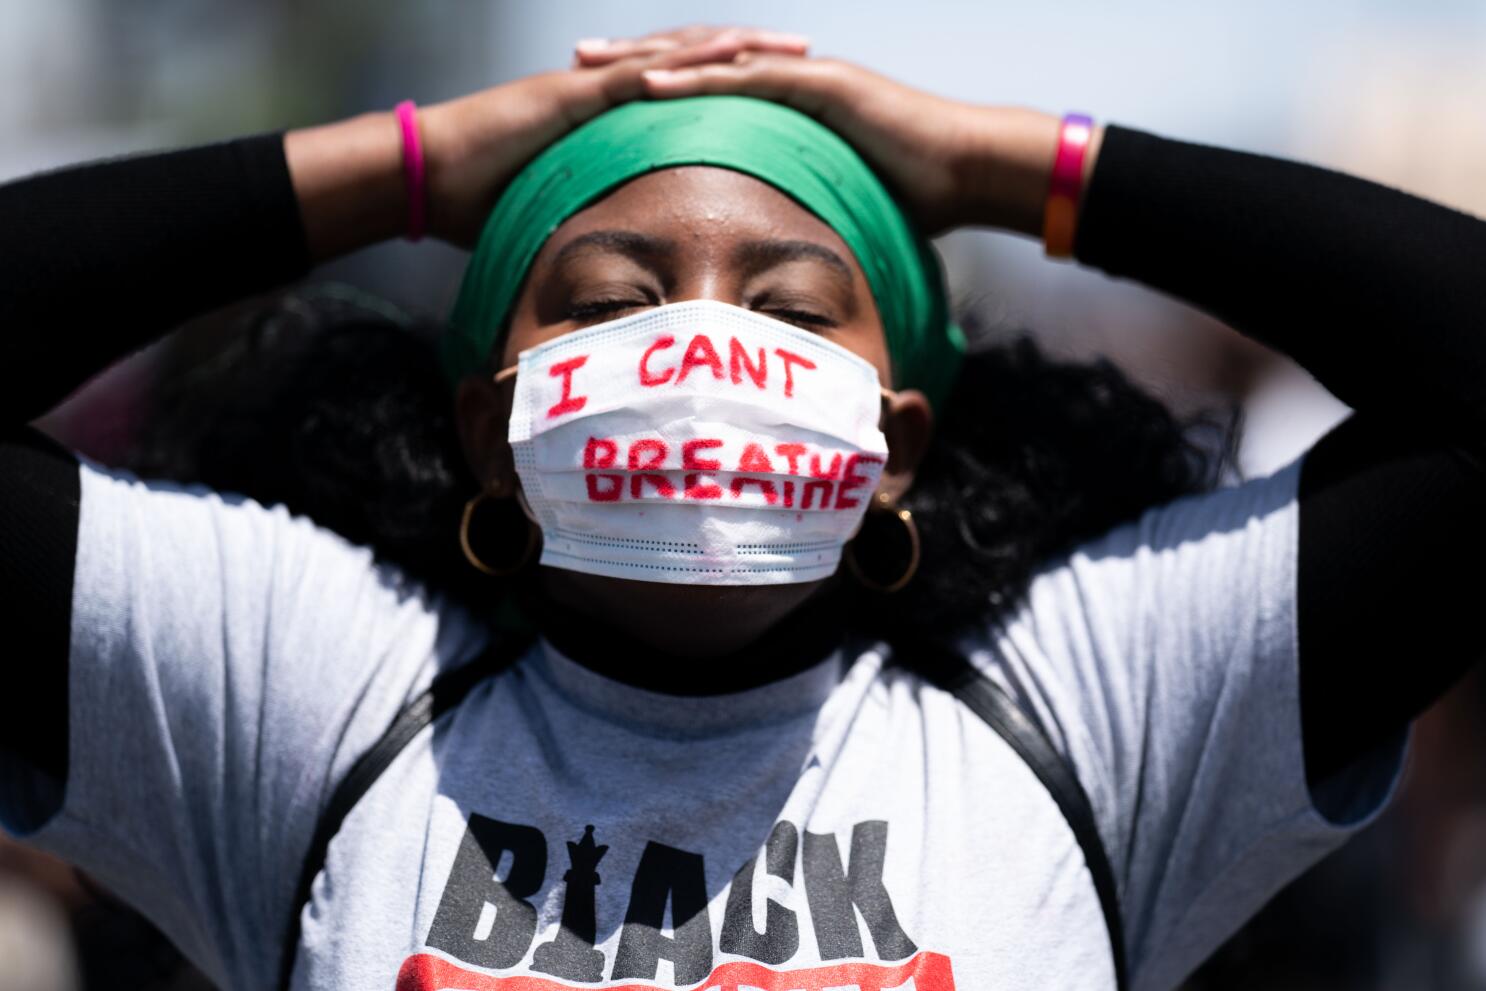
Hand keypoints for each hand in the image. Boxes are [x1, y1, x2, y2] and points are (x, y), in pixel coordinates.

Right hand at [286, 26, 810, 256]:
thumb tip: (616, 266)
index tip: (779, 87)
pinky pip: (643, 73)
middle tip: (806, 51)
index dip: (731, 83)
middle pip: (692, 61)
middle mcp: (606, 89)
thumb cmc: (485, 200)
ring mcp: (592, 86)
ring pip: (678, 56)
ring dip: (735, 49)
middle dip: (751, 53)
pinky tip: (728, 59)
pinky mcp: (577, 93)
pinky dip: (687, 65)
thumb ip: (592, 220)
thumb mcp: (558, 211)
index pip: (681, 90)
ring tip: (787, 46)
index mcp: (608, 114)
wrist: (430, 177)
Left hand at [641, 56, 1102, 237]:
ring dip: (651, 60)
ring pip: (712, 60)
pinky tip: (651, 82)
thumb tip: (783, 253)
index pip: (709, 88)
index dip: (657, 86)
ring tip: (598, 64)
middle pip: (697, 62)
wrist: (968, 168)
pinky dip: (697, 80)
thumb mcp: (841, 200)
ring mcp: (804, 75)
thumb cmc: (914, 194)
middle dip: (635, 59)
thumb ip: (806, 209)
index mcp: (786, 105)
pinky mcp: (820, 84)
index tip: (606, 94)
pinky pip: (747, 79)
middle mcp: (789, 79)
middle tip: (579, 61)